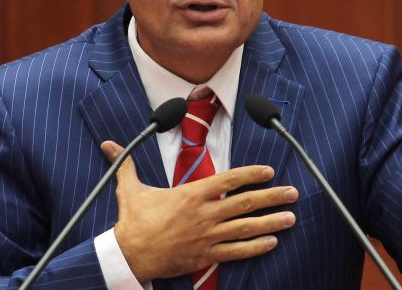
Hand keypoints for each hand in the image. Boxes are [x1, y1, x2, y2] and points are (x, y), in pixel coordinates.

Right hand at [100, 141, 297, 282]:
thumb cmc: (133, 221)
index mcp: (191, 194)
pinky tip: (272, 242)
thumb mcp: (130, 188)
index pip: (228, 180)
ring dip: (271, 222)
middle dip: (272, 197)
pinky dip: (256, 247)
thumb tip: (109, 144)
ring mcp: (207, 236)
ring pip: (245, 228)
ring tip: (290, 217)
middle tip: (292, 193)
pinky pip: (236, 251)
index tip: (269, 171)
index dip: (251, 174)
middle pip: (245, 203)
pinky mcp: (206, 256)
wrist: (129, 254)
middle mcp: (204, 214)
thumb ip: (126, 164)